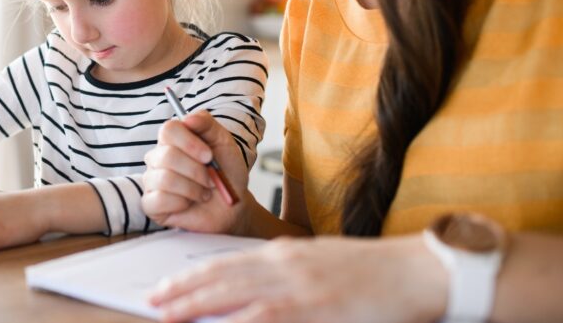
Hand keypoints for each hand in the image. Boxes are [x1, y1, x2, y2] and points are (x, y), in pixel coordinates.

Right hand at [141, 110, 250, 233]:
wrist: (233, 206)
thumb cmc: (226, 173)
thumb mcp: (224, 143)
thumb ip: (207, 124)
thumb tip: (188, 118)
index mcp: (173, 140)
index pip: (168, 130)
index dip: (190, 143)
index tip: (209, 156)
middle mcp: (157, 157)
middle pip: (167, 156)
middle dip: (196, 171)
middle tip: (211, 179)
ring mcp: (152, 180)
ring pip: (165, 179)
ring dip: (193, 189)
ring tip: (203, 192)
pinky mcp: (150, 204)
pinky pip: (159, 200)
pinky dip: (181, 203)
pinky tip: (188, 204)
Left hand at [149, 235, 446, 322]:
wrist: (418, 270)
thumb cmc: (372, 273)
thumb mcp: (320, 265)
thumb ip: (285, 276)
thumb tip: (251, 292)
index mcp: (284, 253)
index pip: (225, 263)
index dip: (192, 275)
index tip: (166, 284)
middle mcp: (284, 264)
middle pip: (220, 276)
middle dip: (182, 289)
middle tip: (151, 300)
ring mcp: (298, 285)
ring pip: (233, 296)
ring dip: (195, 305)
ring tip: (166, 314)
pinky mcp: (315, 307)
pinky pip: (265, 318)